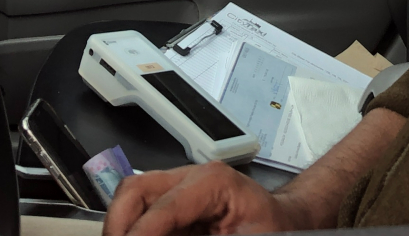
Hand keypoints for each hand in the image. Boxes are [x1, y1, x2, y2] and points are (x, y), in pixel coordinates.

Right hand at [103, 162, 298, 235]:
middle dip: (118, 225)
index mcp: (212, 182)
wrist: (290, 225)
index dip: (139, 234)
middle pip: (135, 190)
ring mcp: (180, 191)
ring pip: (132, 201)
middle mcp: (191, 179)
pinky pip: (143, 216)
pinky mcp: (176, 209)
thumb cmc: (276, 229)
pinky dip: (135, 230)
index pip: (161, 207)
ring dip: (123, 227)